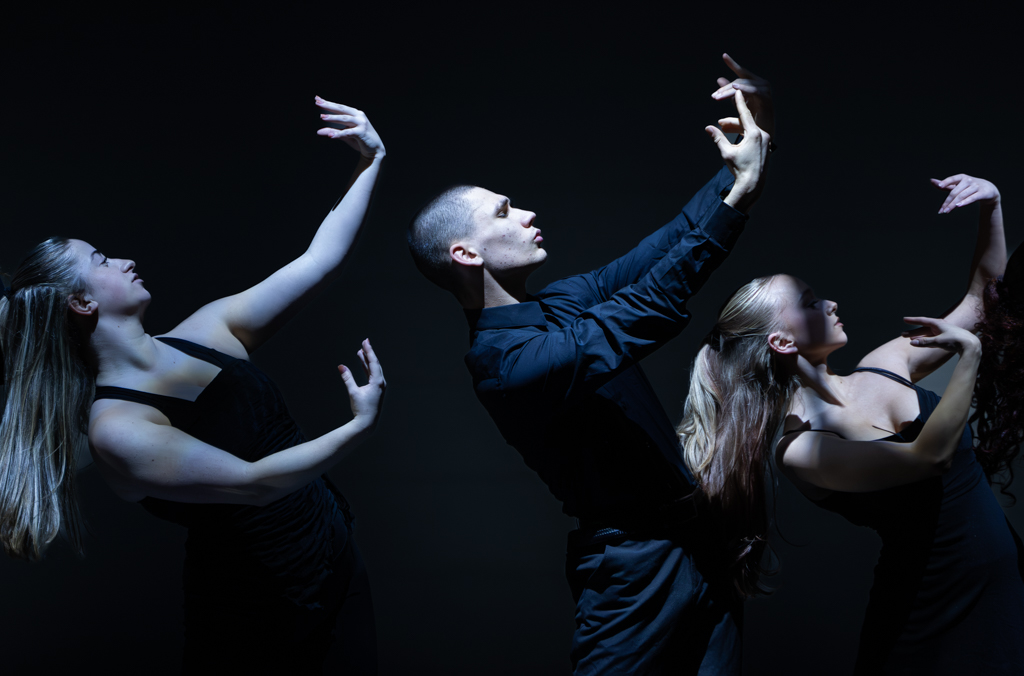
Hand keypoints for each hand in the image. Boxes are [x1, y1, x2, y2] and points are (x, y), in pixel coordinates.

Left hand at [315, 97, 385, 159]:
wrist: (374, 150)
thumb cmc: (360, 141)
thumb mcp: (344, 135)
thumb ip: (333, 131)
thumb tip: (318, 132)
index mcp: (355, 114)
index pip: (339, 107)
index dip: (328, 103)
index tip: (317, 99)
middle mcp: (358, 116)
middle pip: (341, 109)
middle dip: (329, 106)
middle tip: (317, 103)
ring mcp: (361, 123)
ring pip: (345, 119)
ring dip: (333, 118)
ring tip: (322, 117)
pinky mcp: (362, 132)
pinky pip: (348, 132)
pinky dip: (339, 133)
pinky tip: (331, 135)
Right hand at [338, 339, 385, 428]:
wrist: (367, 423)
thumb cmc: (361, 409)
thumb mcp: (353, 392)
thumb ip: (347, 378)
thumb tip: (341, 366)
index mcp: (378, 382)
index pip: (373, 362)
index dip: (369, 351)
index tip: (365, 342)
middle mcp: (381, 383)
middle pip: (375, 364)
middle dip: (369, 353)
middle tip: (364, 342)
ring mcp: (379, 386)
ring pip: (374, 369)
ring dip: (367, 360)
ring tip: (360, 351)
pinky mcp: (376, 389)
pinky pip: (372, 375)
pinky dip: (367, 368)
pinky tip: (362, 363)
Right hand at [706, 90, 770, 212]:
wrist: (752, 184)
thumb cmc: (739, 169)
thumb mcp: (726, 153)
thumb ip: (718, 139)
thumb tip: (708, 128)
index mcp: (753, 134)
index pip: (745, 113)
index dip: (739, 102)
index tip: (736, 90)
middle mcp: (762, 134)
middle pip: (747, 120)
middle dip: (738, 112)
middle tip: (736, 98)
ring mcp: (766, 140)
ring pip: (751, 128)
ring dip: (740, 126)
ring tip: (729, 124)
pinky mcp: (766, 147)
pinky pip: (755, 135)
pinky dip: (746, 133)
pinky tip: (741, 135)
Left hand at [711, 53, 773, 137]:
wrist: (760, 136)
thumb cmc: (750, 123)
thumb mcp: (736, 105)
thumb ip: (728, 93)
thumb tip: (719, 79)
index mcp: (752, 86)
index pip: (741, 73)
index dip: (733, 64)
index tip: (724, 55)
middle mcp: (759, 85)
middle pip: (739, 81)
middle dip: (725, 89)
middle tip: (714, 97)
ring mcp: (764, 90)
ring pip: (743, 85)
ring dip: (729, 91)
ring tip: (719, 96)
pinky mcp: (766, 97)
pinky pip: (754, 90)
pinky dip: (744, 88)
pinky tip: (735, 88)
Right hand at [902, 316, 980, 353]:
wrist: (971, 345)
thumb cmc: (956, 340)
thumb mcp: (939, 341)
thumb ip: (925, 342)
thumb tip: (911, 342)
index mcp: (938, 324)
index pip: (922, 320)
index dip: (913, 320)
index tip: (904, 319)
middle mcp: (940, 327)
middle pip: (923, 329)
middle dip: (913, 331)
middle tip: (903, 334)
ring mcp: (943, 333)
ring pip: (927, 334)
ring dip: (919, 337)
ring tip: (910, 339)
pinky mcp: (946, 339)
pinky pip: (932, 339)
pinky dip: (925, 340)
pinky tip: (922, 343)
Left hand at [932, 174, 998, 213]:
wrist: (989, 189)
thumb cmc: (969, 187)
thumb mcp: (958, 185)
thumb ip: (946, 184)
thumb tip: (932, 181)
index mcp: (961, 177)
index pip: (952, 179)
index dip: (946, 182)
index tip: (940, 186)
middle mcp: (968, 180)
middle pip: (955, 192)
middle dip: (947, 202)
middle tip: (941, 211)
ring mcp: (976, 186)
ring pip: (962, 196)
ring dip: (953, 204)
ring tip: (946, 211)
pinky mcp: (982, 193)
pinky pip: (972, 198)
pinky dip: (965, 202)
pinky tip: (958, 206)